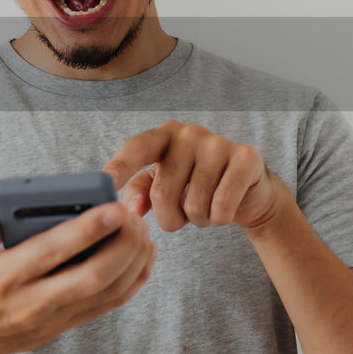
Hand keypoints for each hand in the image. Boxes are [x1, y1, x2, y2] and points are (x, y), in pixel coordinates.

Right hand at [0, 202, 155, 353]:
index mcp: (2, 278)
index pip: (50, 253)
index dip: (85, 231)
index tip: (112, 209)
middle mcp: (31, 303)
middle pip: (90, 276)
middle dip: (122, 244)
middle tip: (134, 215)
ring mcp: (52, 319)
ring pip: (106, 292)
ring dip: (132, 260)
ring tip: (142, 229)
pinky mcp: (65, 326)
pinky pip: (108, 304)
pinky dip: (133, 279)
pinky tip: (143, 254)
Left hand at [103, 120, 286, 231]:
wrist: (247, 192)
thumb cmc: (196, 187)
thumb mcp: (164, 186)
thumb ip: (141, 192)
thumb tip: (129, 209)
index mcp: (163, 135)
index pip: (136, 148)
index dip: (120, 166)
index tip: (105, 183)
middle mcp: (189, 132)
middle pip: (163, 192)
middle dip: (169, 219)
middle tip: (182, 217)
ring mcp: (218, 142)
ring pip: (194, 205)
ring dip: (198, 220)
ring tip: (205, 209)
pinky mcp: (246, 158)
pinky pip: (222, 206)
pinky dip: (219, 219)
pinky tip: (224, 210)